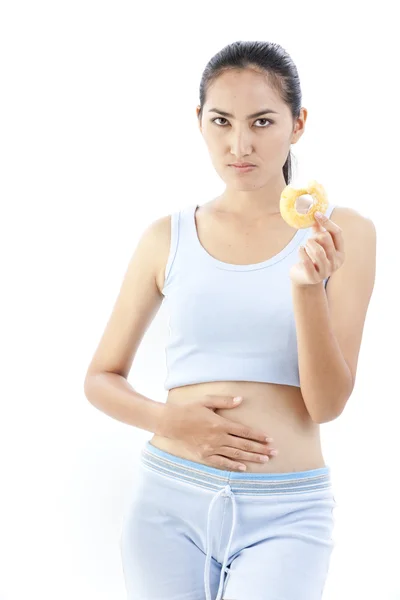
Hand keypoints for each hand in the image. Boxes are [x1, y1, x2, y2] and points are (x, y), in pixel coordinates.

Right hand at [160, 396, 276, 471]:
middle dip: (260, 449)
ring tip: (265, 460)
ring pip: (236, 454)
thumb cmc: (188, 409)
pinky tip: (243, 468)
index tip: (269, 439)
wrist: (171, 423)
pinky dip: (233, 466)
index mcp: (220, 423)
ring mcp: (211, 449)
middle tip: (274, 452)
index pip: (244, 431)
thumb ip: (225, 401)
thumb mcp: (206, 401)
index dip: (258, 436)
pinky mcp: (204, 456)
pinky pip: (221, 463)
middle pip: (244, 444)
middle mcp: (218, 438)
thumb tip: (241, 400)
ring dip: (251, 458)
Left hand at [289, 211, 344, 286]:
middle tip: (308, 241)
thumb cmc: (311, 258)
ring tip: (304, 247)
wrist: (303, 278)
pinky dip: (301, 253)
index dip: (327, 222)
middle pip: (326, 239)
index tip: (316, 214)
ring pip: (317, 251)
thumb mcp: (317, 243)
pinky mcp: (313, 277)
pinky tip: (300, 252)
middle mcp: (336, 262)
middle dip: (314, 236)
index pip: (337, 233)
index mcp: (340, 252)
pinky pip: (306, 261)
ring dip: (307, 245)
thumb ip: (318, 229)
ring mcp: (326, 271)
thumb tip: (315, 211)